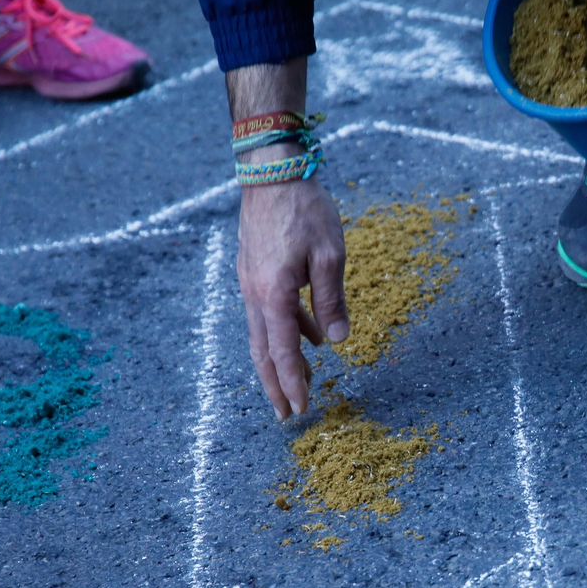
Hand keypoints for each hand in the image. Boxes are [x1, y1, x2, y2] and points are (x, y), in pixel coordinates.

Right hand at [236, 173, 347, 418]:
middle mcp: (255, 294)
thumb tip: (336, 341)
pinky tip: (310, 337)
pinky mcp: (255, 272)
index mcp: (273, 295)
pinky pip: (268, 312)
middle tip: (288, 415)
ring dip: (283, 361)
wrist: (272, 171)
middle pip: (264, 352)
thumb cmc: (304, 209)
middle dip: (277, 386)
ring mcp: (251, 283)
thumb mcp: (330, 255)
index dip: (293, 383)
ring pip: (264, 334)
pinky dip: (287, 331)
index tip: (303, 409)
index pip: (283, 352)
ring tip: (304, 383)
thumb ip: (331, 301)